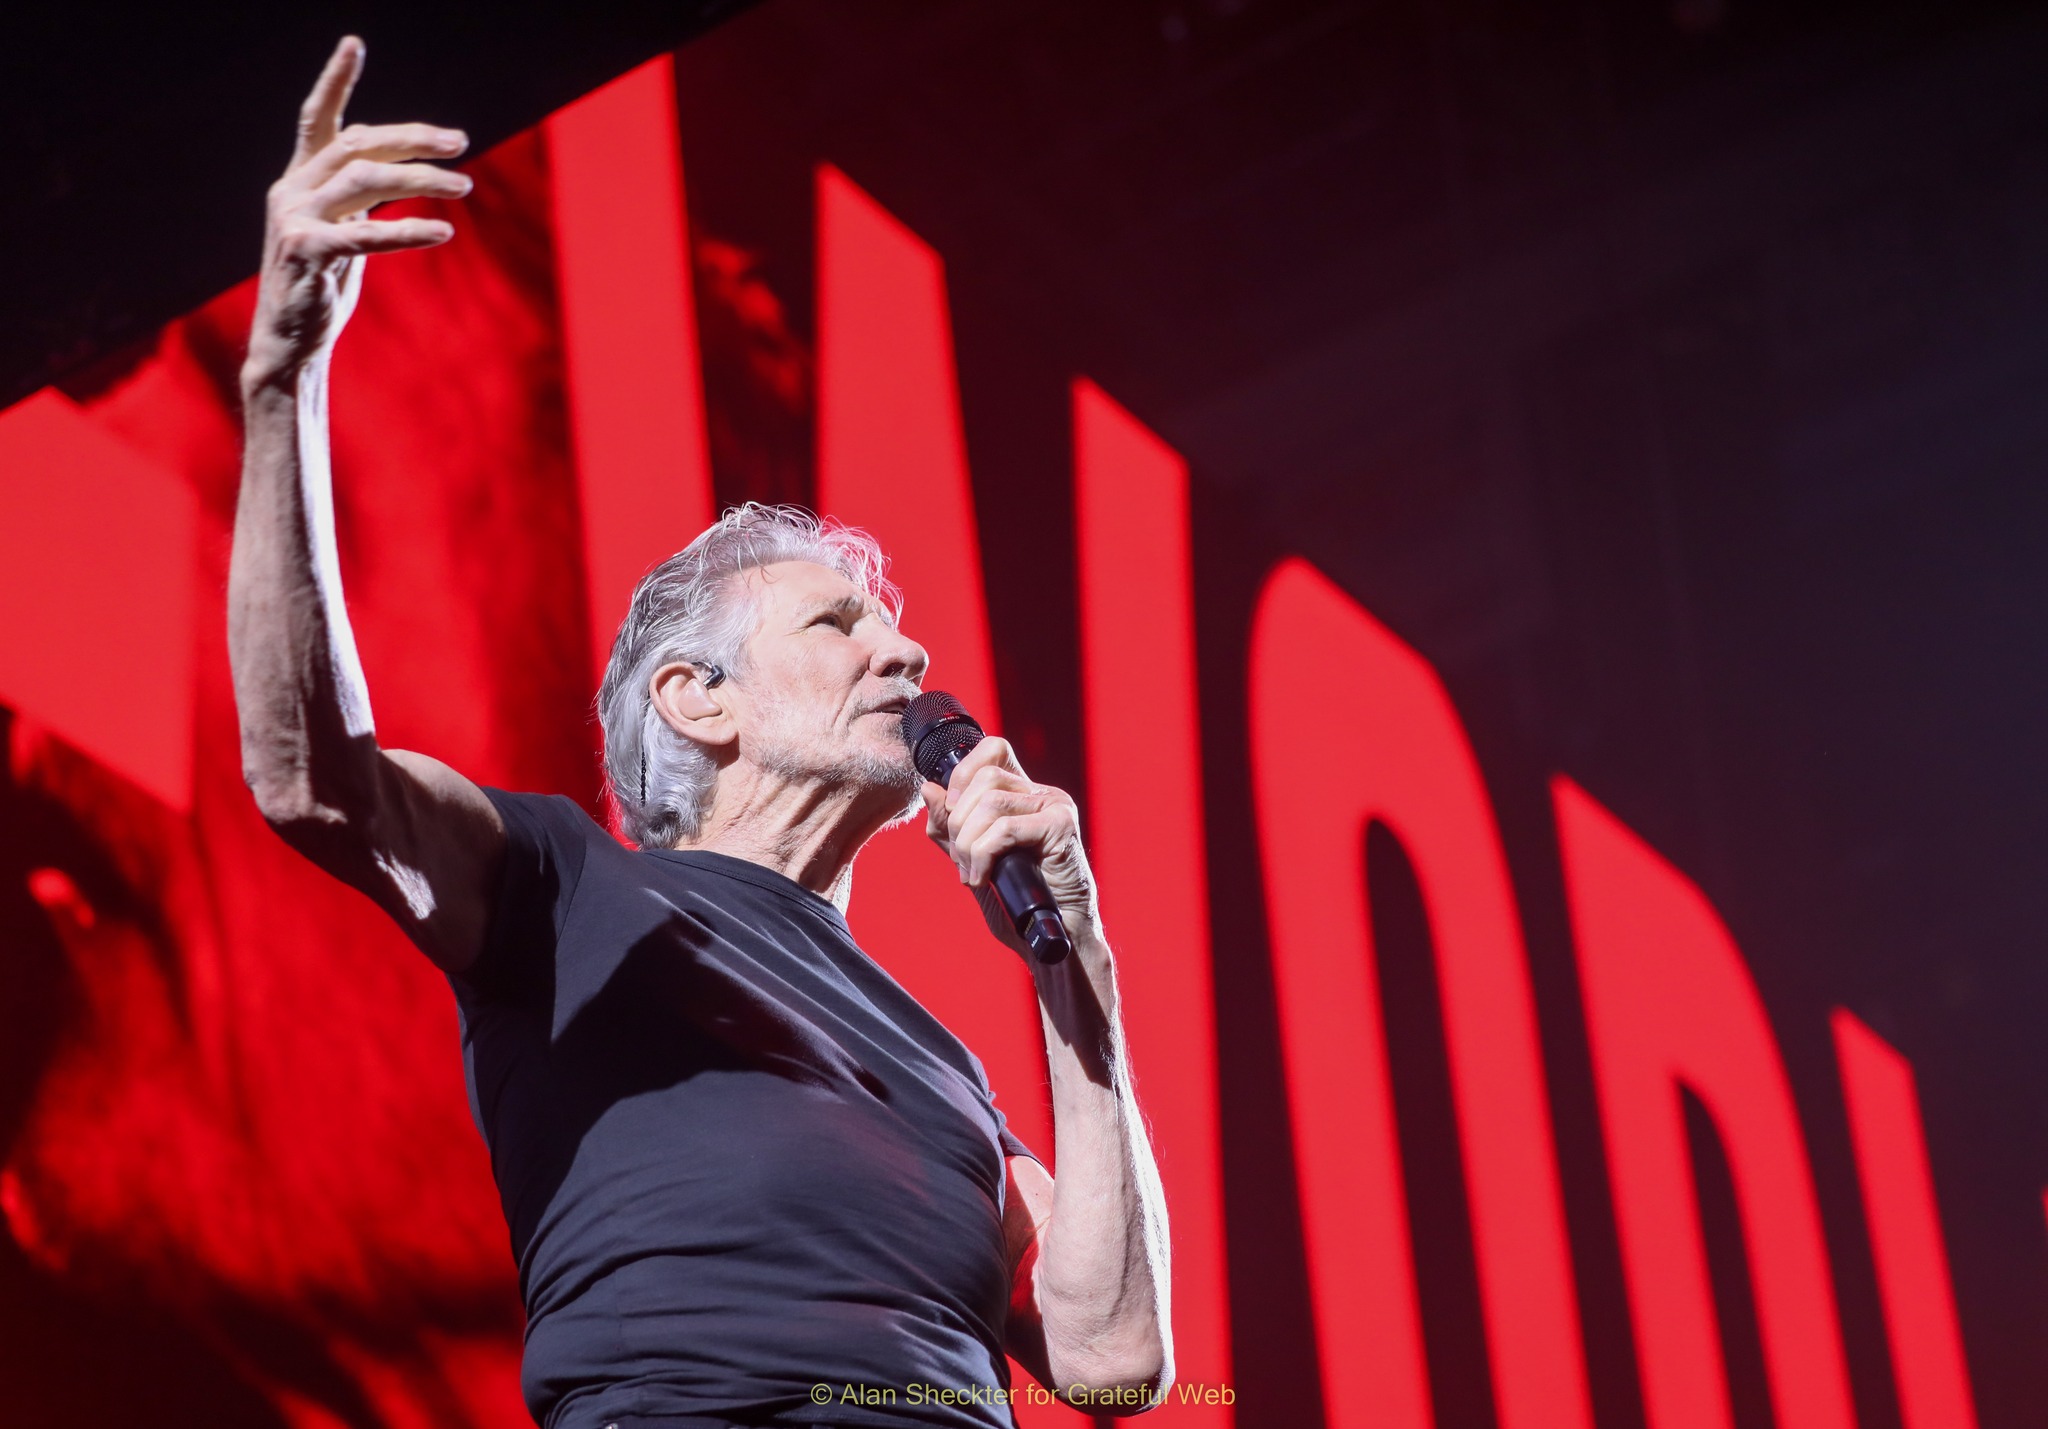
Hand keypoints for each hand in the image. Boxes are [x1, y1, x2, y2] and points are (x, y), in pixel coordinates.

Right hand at [245, 36, 471, 381]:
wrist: (290, 341)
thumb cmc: (323, 285)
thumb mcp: (345, 230)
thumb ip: (364, 197)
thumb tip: (405, 168)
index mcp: (300, 179)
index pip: (319, 119)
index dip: (335, 80)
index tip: (353, 43)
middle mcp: (292, 189)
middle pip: (358, 144)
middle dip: (412, 137)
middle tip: (460, 142)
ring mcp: (295, 218)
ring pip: (365, 179)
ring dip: (421, 180)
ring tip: (464, 187)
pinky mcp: (306, 253)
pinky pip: (363, 235)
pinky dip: (406, 232)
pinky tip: (443, 232)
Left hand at [921, 738, 1100, 962]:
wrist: (1049, 939)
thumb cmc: (1016, 905)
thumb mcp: (971, 861)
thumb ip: (949, 829)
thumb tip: (928, 788)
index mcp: (1022, 795)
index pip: (991, 750)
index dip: (962, 773)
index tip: (951, 814)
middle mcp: (1042, 793)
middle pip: (983, 775)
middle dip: (958, 821)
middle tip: (961, 860)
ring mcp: (1055, 806)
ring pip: (990, 802)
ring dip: (968, 842)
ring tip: (972, 872)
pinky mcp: (1062, 827)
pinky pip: (1006, 828)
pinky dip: (983, 855)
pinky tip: (983, 878)